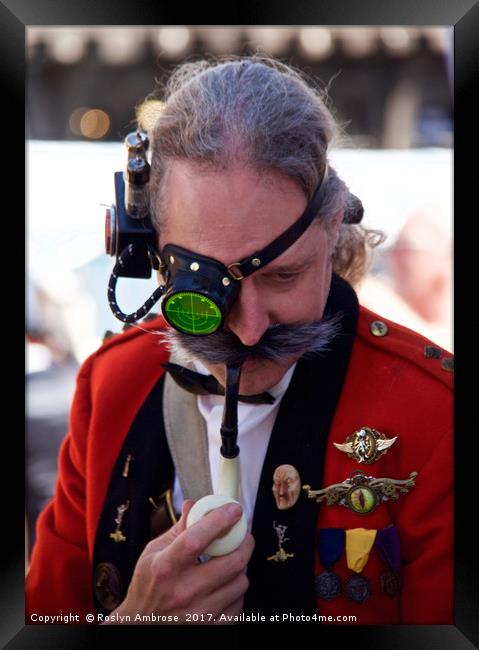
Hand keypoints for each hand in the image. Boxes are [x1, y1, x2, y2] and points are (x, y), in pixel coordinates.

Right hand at [109, 500, 254, 623]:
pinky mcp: (211, 628)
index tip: (233, 509)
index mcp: (166, 567)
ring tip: (228, 561)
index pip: (197, 539)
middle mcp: (184, 592)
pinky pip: (239, 604)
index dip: (219, 520)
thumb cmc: (147, 587)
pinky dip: (236, 591)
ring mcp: (200, 613)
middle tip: (242, 535)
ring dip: (240, 567)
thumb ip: (178, 529)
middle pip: (232, 562)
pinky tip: (224, 586)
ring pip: (241, 582)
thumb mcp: (153, 553)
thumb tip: (194, 505)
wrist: (141, 627)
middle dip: (244, 542)